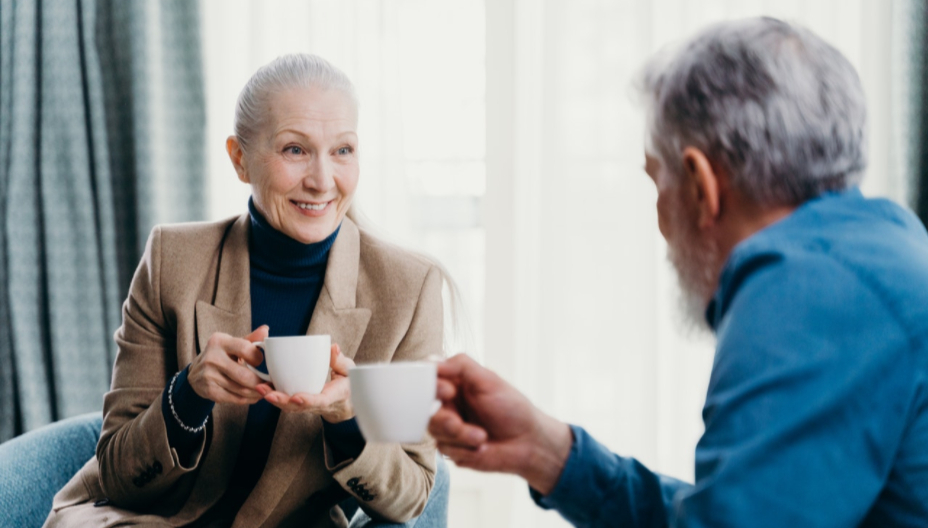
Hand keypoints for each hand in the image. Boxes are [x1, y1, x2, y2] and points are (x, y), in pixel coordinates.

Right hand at [187, 325, 270, 404]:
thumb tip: (265, 330)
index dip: (257, 357)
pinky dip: (247, 399)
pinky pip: (234, 398)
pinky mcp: (209, 391)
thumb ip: (251, 339)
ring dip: (257, 393)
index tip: (260, 362)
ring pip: (241, 389)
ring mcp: (209, 375)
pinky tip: (253, 397)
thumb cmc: (221, 356)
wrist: (196, 374)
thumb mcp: (233, 344)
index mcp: (219, 341)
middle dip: (260, 382)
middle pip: (244, 375)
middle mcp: (212, 358)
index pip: (245, 349)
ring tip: (264, 391)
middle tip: (269, 383)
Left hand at [258, 343, 355, 422]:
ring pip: (290, 407)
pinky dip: (275, 397)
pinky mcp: (301, 404)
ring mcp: (309, 406)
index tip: (296, 397)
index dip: (308, 400)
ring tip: (260, 389)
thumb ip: (340, 360)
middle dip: (283, 401)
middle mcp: (320, 405)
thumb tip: (333, 347)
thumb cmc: (348, 383)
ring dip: (275, 400)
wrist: (346, 402)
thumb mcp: (349, 370)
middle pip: (300, 407)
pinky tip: (262, 388)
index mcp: (335, 396)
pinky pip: (288, 403)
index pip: (321, 401)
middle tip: (268, 394)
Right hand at [428, 353, 573, 495]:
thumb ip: (461, 365)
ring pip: (434, 430)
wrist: (528, 443)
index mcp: (454, 383)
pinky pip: (444, 449)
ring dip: (459, 435)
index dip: (432, 386)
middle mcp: (448, 404)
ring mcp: (448, 427)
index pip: (428, 379)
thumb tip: (433, 363)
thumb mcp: (489, 380)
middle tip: (458, 422)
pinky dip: (464, 449)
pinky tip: (481, 447)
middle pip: (424, 408)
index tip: (449, 391)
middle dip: (444, 418)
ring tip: (481, 436)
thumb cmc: (512, 408)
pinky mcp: (452, 449)